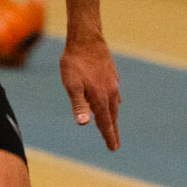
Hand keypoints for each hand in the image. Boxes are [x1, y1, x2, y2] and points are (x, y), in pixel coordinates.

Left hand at [59, 34, 120, 149]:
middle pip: (112, 116)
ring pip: (114, 105)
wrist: (86, 38)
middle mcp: (110, 92)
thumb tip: (83, 123)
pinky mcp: (111, 75)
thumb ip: (78, 104)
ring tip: (113, 127)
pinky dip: (114, 103)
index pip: (105, 123)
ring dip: (113, 118)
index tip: (113, 149)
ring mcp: (112, 83)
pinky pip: (115, 94)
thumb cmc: (75, 62)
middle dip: (113, 131)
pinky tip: (115, 102)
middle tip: (115, 145)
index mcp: (100, 97)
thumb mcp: (72, 85)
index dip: (109, 136)